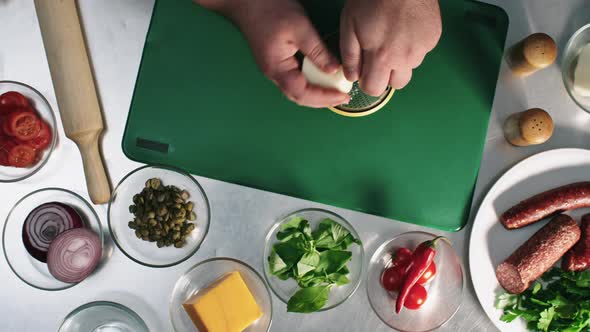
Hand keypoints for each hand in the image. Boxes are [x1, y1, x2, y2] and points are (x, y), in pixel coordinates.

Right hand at [196, 0, 350, 107]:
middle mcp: (273, 73)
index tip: (342, 96)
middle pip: (298, 96)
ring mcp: (273, 68)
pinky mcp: (275, 61)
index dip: (323, 98)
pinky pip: (294, 79)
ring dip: (316, 93)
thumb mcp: (300, 28)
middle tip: (342, 97)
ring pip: (296, 89)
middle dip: (321, 100)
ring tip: (335, 90)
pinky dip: (309, 82)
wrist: (246, 1)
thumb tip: (334, 70)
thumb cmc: (270, 10)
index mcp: (277, 68)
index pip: (302, 93)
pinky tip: (321, 78)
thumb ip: (317, 51)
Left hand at [340, 0, 441, 94]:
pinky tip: (405, 28)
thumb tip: (352, 76)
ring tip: (393, 36)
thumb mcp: (350, 25)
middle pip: (396, 84)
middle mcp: (405, 57)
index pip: (374, 89)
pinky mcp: (433, 38)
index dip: (367, 82)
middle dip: (386, 75)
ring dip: (401, 59)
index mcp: (382, 57)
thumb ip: (350, 55)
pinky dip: (413, 45)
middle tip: (380, 55)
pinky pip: (421, 51)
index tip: (365, 71)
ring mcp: (422, 48)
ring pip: (410, 67)